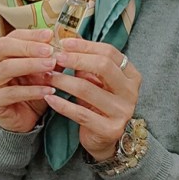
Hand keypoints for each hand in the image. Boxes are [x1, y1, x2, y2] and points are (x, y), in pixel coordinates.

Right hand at [0, 29, 56, 132]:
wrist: (22, 120)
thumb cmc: (30, 92)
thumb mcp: (41, 73)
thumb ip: (48, 59)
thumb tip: (63, 46)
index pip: (12, 37)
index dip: (31, 35)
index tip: (50, 35)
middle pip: (4, 47)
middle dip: (28, 47)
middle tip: (49, 50)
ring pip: (6, 68)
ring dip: (31, 65)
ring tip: (51, 66)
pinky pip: (11, 93)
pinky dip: (32, 90)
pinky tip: (48, 90)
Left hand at [44, 38, 141, 160]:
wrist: (104, 139)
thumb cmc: (97, 104)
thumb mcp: (95, 81)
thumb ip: (86, 62)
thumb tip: (68, 40)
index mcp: (131, 75)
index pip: (109, 52)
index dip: (86, 46)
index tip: (64, 43)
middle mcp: (131, 92)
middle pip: (103, 66)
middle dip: (76, 59)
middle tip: (56, 58)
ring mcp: (122, 111)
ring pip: (88, 89)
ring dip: (63, 81)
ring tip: (48, 77)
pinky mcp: (109, 129)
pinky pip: (81, 113)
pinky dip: (62, 104)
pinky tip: (49, 98)